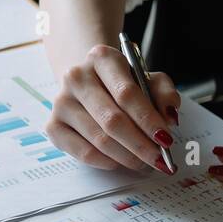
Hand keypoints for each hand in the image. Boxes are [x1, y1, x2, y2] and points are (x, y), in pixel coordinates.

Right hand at [47, 44, 180, 172]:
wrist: (88, 84)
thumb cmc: (122, 84)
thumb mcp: (148, 80)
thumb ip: (164, 94)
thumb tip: (169, 117)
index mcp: (101, 58)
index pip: (126, 93)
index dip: (148, 120)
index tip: (167, 140)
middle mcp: (76, 77)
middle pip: (112, 119)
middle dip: (140, 145)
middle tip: (159, 160)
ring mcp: (61, 102)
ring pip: (99, 139)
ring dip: (126, 157)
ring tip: (144, 163)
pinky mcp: (53, 125)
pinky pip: (83, 152)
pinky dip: (106, 162)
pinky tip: (120, 162)